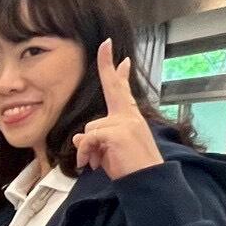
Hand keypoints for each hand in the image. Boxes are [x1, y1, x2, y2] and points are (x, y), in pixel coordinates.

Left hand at [72, 39, 164, 179]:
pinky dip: (85, 153)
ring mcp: (125, 122)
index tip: (120, 56)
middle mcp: (129, 116)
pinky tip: (90, 164)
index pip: (122, 90)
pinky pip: (89, 138)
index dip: (117, 72)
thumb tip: (79, 136)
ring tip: (96, 162)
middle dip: (108, 66)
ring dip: (87, 147)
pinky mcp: (118, 132)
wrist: (147, 182)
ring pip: (91, 127)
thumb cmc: (130, 168)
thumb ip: (94, 140)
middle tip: (105, 44)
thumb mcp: (108, 152)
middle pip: (113, 89)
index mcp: (129, 118)